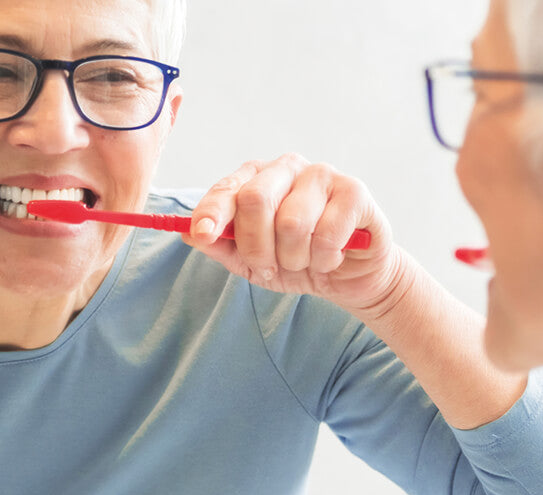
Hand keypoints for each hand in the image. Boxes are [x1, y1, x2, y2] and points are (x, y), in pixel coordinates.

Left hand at [184, 153, 411, 316]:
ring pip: (292, 223)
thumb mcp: (252, 262)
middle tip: (270, 267)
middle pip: (255, 200)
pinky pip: (327, 233)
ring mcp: (322, 175)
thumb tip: (187, 233)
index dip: (212, 212)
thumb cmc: (299, 261)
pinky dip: (324, 258)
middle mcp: (287, 168)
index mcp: (257, 178)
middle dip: (257, 247)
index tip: (202, 234)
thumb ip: (222, 246)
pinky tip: (332, 258)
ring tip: (306, 262)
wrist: (350, 277)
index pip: (227, 189)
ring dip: (295, 259)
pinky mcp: (354, 191)